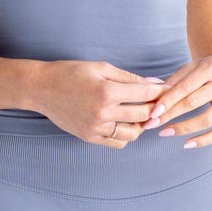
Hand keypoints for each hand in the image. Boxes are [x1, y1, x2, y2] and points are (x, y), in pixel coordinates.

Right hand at [34, 60, 166, 148]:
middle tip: (160, 101)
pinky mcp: (89, 137)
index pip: (144, 93)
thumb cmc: (71, 72)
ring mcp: (96, 128)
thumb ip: (128, 77)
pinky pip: (117, 143)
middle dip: (155, 107)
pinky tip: (127, 124)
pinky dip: (127, 136)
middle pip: (143, 114)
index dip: (159, 90)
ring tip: (143, 114)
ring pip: (133, 133)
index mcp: (107, 91)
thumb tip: (154, 82)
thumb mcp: (100, 68)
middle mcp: (103, 112)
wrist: (42, 88)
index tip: (169, 88)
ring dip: (142, 124)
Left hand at [144, 54, 211, 148]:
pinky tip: (187, 144)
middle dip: (171, 115)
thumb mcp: (197, 66)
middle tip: (152, 124)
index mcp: (211, 68)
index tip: (153, 111)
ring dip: (183, 129)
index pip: (186, 86)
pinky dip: (203, 141)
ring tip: (165, 132)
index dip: (169, 100)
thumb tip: (151, 86)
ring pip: (206, 120)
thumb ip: (176, 78)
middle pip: (194, 103)